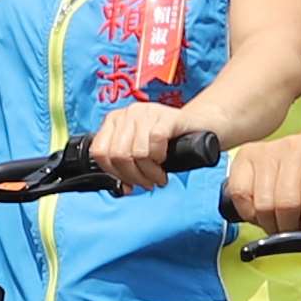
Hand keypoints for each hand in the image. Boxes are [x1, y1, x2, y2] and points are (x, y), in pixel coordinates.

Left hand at [90, 103, 214, 192]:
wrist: (202, 126)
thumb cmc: (171, 142)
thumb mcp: (141, 151)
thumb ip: (125, 165)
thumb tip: (120, 188)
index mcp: (115, 120)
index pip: (99, 151)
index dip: (113, 173)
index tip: (128, 184)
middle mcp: (128, 113)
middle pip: (117, 155)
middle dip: (133, 176)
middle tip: (148, 182)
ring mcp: (147, 112)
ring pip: (136, 152)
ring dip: (149, 172)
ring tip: (159, 175)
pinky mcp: (165, 116)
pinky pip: (155, 142)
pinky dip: (160, 157)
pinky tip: (166, 159)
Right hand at [222, 132, 300, 233]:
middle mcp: (294, 147)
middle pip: (285, 204)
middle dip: (290, 229)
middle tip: (295, 234)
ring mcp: (267, 150)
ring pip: (262, 203)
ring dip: (270, 224)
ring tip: (280, 223)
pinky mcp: (245, 155)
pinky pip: (240, 195)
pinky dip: (249, 213)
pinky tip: (261, 213)